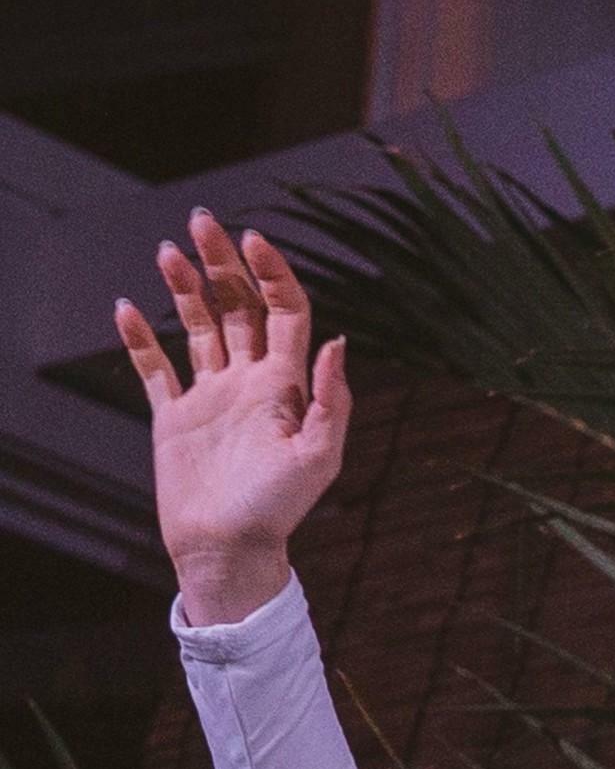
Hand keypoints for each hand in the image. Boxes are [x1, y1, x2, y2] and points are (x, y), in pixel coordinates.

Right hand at [116, 210, 351, 625]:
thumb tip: (336, 341)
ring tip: (168, 252)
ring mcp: (211, 397)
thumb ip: (330, 400)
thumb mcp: (317, 456)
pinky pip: (155, 369)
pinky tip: (125, 307)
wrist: (228, 548)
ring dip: (185, 289)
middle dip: (223, 264)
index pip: (283, 313)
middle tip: (202, 220)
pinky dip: (139, 339)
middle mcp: (250, 383)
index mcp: (284, 386)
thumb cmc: (277, 509)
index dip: (271, 274)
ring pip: (199, 328)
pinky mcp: (175, 418)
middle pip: (239, 308)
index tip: (251, 239)